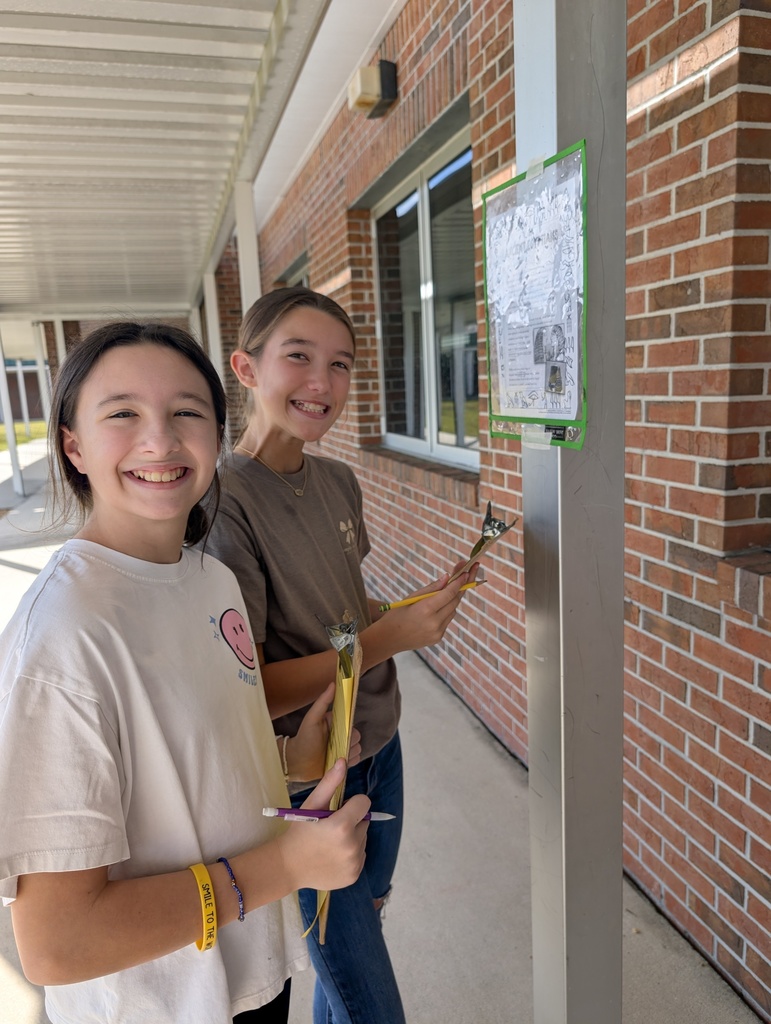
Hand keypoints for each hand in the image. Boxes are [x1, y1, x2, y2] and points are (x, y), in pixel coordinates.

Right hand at [275, 759, 369, 892]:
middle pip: (364, 821)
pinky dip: (351, 853)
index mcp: (342, 826)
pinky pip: (361, 855)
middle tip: (330, 827)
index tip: (339, 809)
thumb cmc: (299, 831)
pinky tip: (333, 855)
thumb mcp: (311, 804)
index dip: (352, 803)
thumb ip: (330, 783)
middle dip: (351, 820)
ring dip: (352, 836)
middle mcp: (352, 846)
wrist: (288, 866)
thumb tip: (343, 761)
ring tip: (330, 842)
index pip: (365, 803)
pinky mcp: (354, 875)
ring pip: (363, 838)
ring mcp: (354, 863)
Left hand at [285, 685, 362, 781]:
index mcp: (336, 722)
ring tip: (334, 755)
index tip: (340, 732)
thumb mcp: (312, 718)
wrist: (297, 762)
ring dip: (349, 752)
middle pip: (357, 736)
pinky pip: (356, 759)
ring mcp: (343, 747)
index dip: (348, 727)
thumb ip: (323, 702)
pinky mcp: (344, 761)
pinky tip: (338, 761)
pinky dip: (350, 761)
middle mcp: (341, 734)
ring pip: (358, 748)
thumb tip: (333, 684)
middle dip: (348, 742)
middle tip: (334, 745)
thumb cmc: (303, 738)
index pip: (351, 721)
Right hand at [381, 562, 478, 650]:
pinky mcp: (438, 638)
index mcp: (425, 609)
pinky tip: (435, 609)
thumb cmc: (397, 614)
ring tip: (445, 591)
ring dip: (451, 599)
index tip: (466, 571)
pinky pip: (447, 620)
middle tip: (465, 573)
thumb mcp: (411, 597)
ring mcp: (438, 632)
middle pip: (454, 601)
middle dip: (461, 587)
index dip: (459, 581)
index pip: (449, 593)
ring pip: (452, 611)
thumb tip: (448, 577)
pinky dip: (445, 611)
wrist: (388, 639)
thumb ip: (431, 588)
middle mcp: (434, 622)